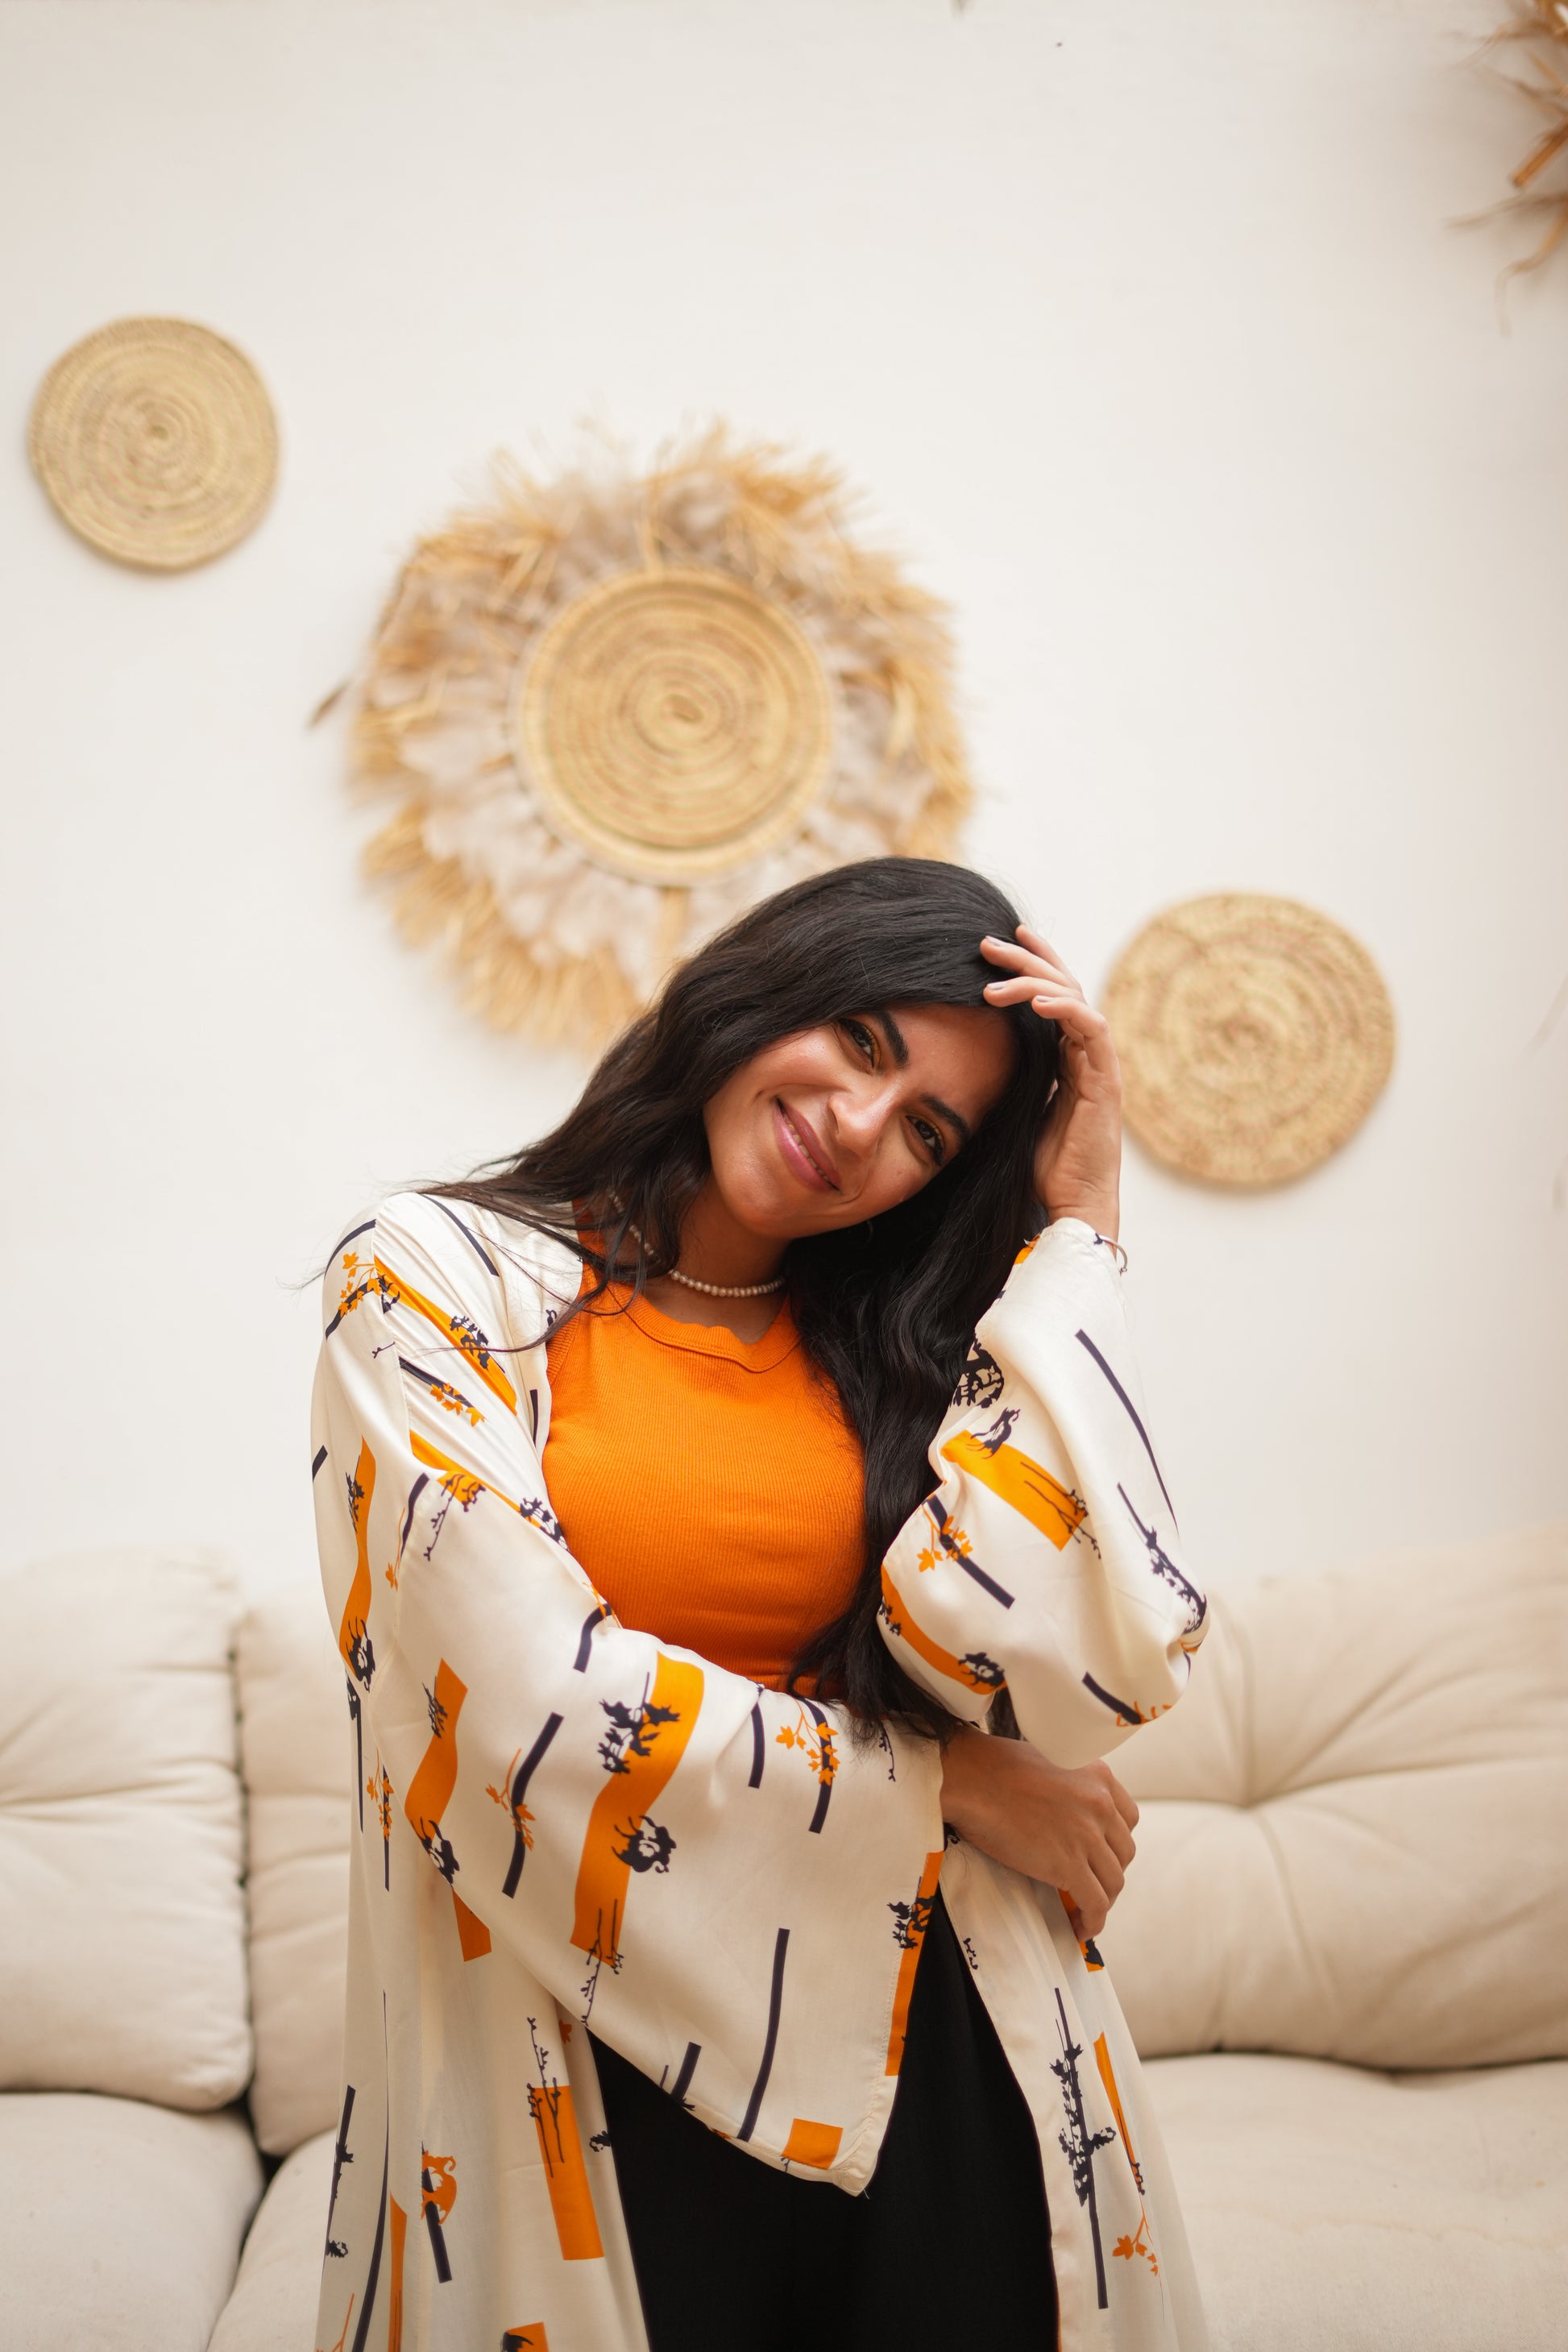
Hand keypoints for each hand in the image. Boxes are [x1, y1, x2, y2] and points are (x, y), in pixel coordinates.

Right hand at [939, 1728, 1137, 1939]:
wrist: (971, 1779)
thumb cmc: (993, 1768)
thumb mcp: (1050, 1763)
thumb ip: (1070, 1787)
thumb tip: (1065, 1817)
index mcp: (1098, 1776)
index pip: (1128, 1819)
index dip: (1115, 1842)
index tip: (1101, 1856)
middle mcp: (1101, 1804)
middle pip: (1124, 1852)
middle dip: (1108, 1872)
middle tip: (1089, 1885)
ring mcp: (1088, 1835)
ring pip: (1113, 1881)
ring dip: (1102, 1900)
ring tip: (1083, 1911)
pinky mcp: (1070, 1865)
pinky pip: (1095, 1903)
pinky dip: (1092, 1921)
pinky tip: (1080, 1928)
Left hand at [981, 927, 1122, 1237]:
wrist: (1073, 1206)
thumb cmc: (1043, 1168)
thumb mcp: (1014, 1110)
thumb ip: (1007, 1078)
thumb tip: (970, 1056)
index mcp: (1067, 1057)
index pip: (1053, 995)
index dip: (1033, 964)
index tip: (1002, 940)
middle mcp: (1087, 1054)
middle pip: (1064, 987)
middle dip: (1029, 959)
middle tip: (989, 942)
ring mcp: (1099, 1066)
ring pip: (1076, 1000)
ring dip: (1036, 983)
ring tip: (994, 983)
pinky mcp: (1106, 1082)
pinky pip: (1092, 1030)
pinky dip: (1067, 1010)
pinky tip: (1038, 1002)